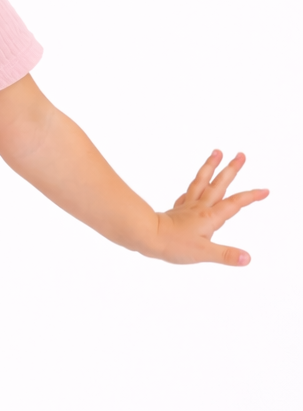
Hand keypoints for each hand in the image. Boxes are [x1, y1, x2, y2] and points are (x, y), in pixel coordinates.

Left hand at [155, 150, 268, 265]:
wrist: (147, 237)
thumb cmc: (173, 244)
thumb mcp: (203, 253)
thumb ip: (226, 255)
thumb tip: (247, 258)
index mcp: (210, 216)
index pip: (235, 204)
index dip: (251, 196)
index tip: (265, 190)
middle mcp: (200, 207)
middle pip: (219, 184)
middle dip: (231, 169)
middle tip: (241, 154)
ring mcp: (188, 207)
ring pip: (202, 182)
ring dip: (210, 167)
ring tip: (216, 152)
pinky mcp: (176, 211)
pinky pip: (186, 195)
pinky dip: (192, 187)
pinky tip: (192, 187)